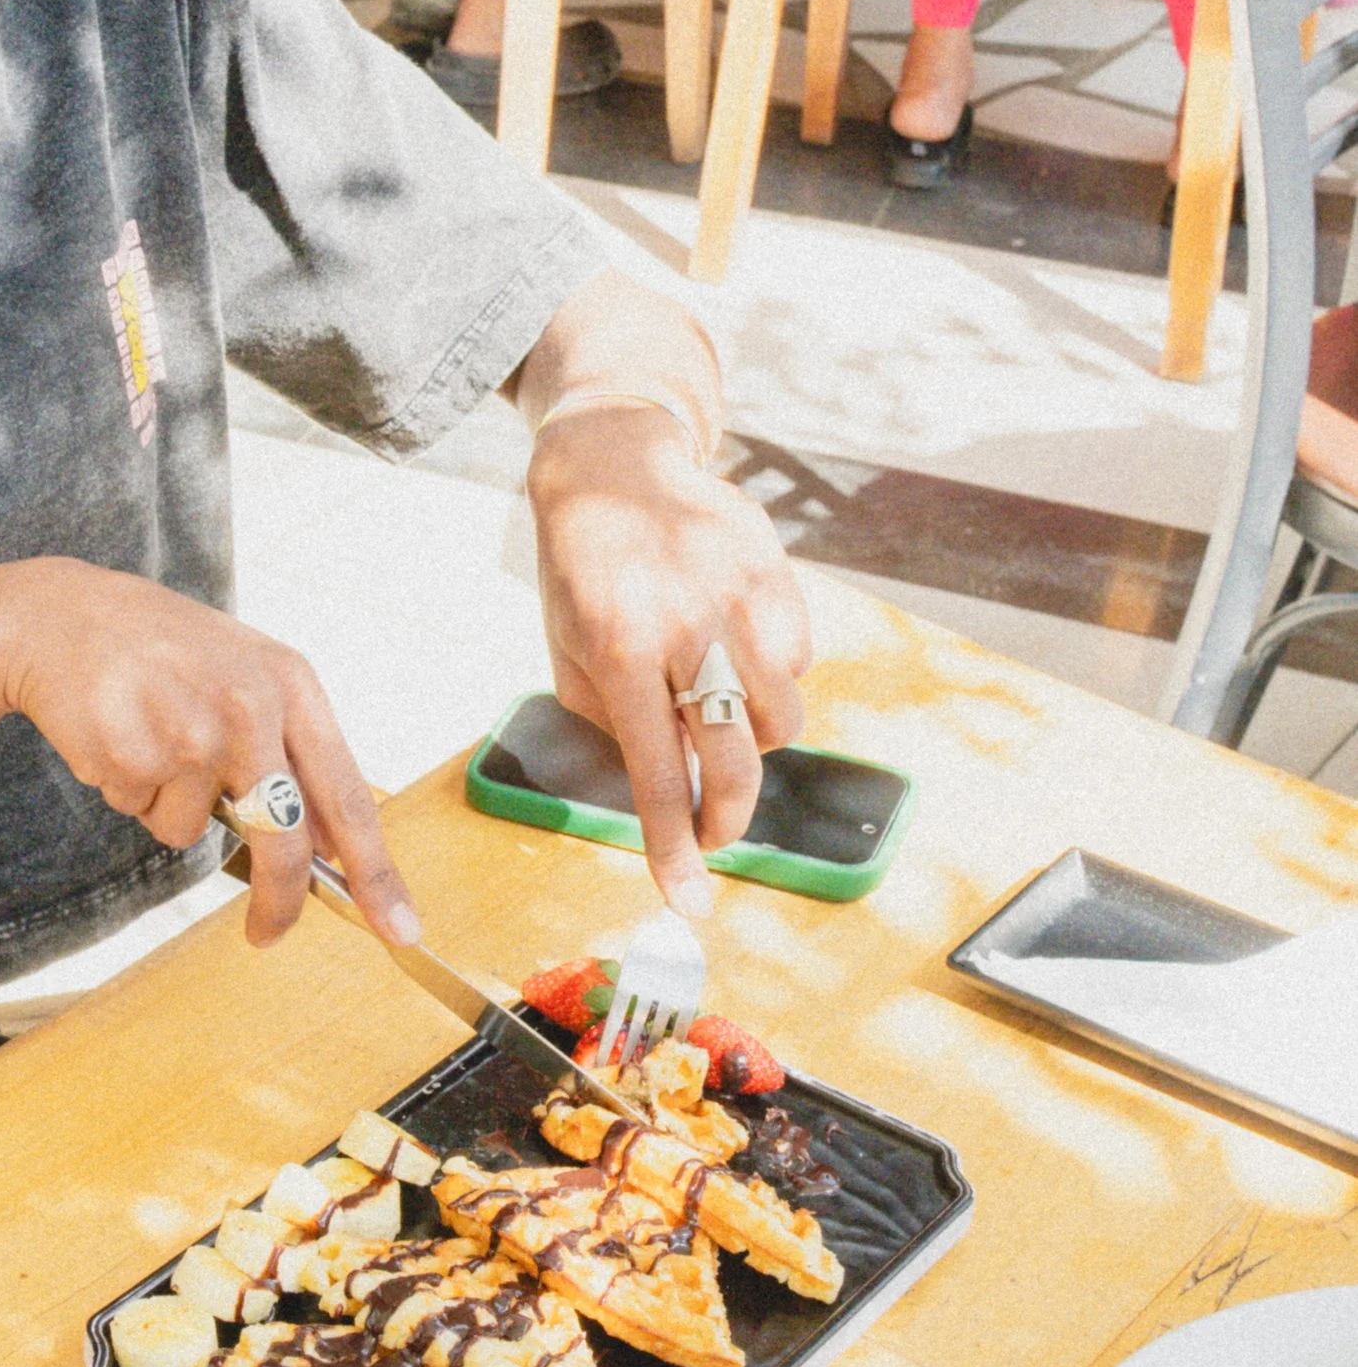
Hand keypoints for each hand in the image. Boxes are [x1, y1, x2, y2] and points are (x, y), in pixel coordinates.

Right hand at [0, 557, 418, 951]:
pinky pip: (143, 813)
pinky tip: (118, 734)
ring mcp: (191, 731)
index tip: (400, 926)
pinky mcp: (135, 753)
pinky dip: (128, 791)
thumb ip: (292, 752)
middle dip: (278, 901)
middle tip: (265, 934)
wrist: (61, 615)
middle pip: (284, 839)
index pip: (347, 796)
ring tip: (149, 738)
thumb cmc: (162, 651)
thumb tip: (334, 849)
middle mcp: (250, 705)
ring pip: (194, 831)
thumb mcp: (245, 675)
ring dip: (168, 805)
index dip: (376, 871)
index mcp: (291, 683)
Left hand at [526, 410, 809, 920]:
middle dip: (730, 816)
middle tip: (716, 835)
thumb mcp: (569, 650)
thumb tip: (670, 780)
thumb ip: (615, 720)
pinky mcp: (777, 575)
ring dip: (751, 740)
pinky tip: (732, 650)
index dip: (675, 847)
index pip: (658, 772)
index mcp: (619, 649)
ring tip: (712, 711)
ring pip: (781, 718)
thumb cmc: (582, 572)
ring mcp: (740, 597)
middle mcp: (686, 626)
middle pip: (738, 758)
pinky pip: (797, 665)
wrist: (614, 464)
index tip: (691, 902)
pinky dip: (770, 679)